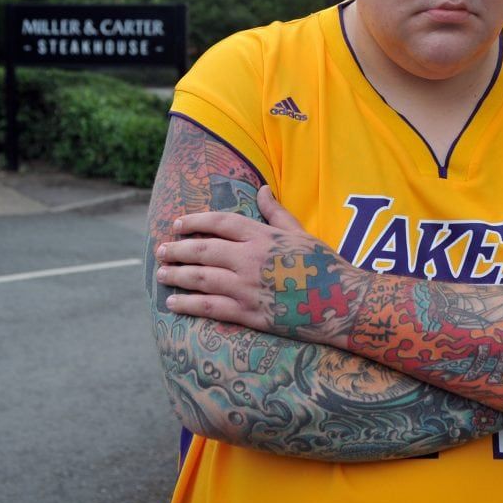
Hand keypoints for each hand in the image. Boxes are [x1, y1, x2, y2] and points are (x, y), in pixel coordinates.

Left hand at [155, 187, 355, 342]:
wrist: (341, 302)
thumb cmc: (324, 265)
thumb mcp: (301, 232)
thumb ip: (276, 213)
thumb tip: (262, 189)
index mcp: (262, 236)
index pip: (220, 223)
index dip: (195, 222)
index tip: (177, 225)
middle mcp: (250, 259)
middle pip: (203, 250)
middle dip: (178, 250)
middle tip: (161, 251)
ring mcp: (247, 288)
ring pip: (201, 279)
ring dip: (177, 275)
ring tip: (161, 273)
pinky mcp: (249, 314)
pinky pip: (211, 308)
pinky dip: (188, 304)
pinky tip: (173, 303)